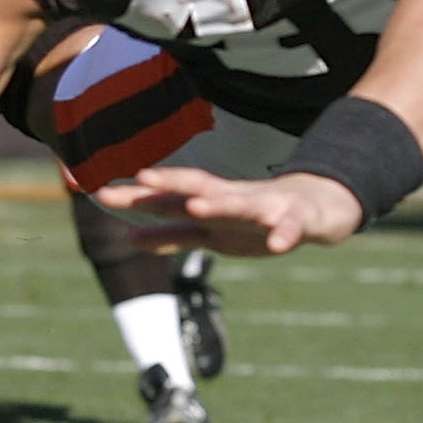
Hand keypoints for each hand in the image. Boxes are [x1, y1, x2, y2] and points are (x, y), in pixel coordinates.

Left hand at [100, 166, 366, 256]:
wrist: (317, 207)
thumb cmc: (255, 218)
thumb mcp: (211, 231)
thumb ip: (172, 234)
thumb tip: (130, 239)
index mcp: (212, 204)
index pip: (171, 196)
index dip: (141, 195)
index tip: (104, 192)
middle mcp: (234, 200)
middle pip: (198, 189)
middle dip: (171, 186)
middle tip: (142, 179)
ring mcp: (266, 207)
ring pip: (240, 203)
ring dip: (219, 204)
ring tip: (196, 207)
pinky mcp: (298, 220)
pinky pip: (290, 228)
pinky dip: (282, 233)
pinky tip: (277, 243)